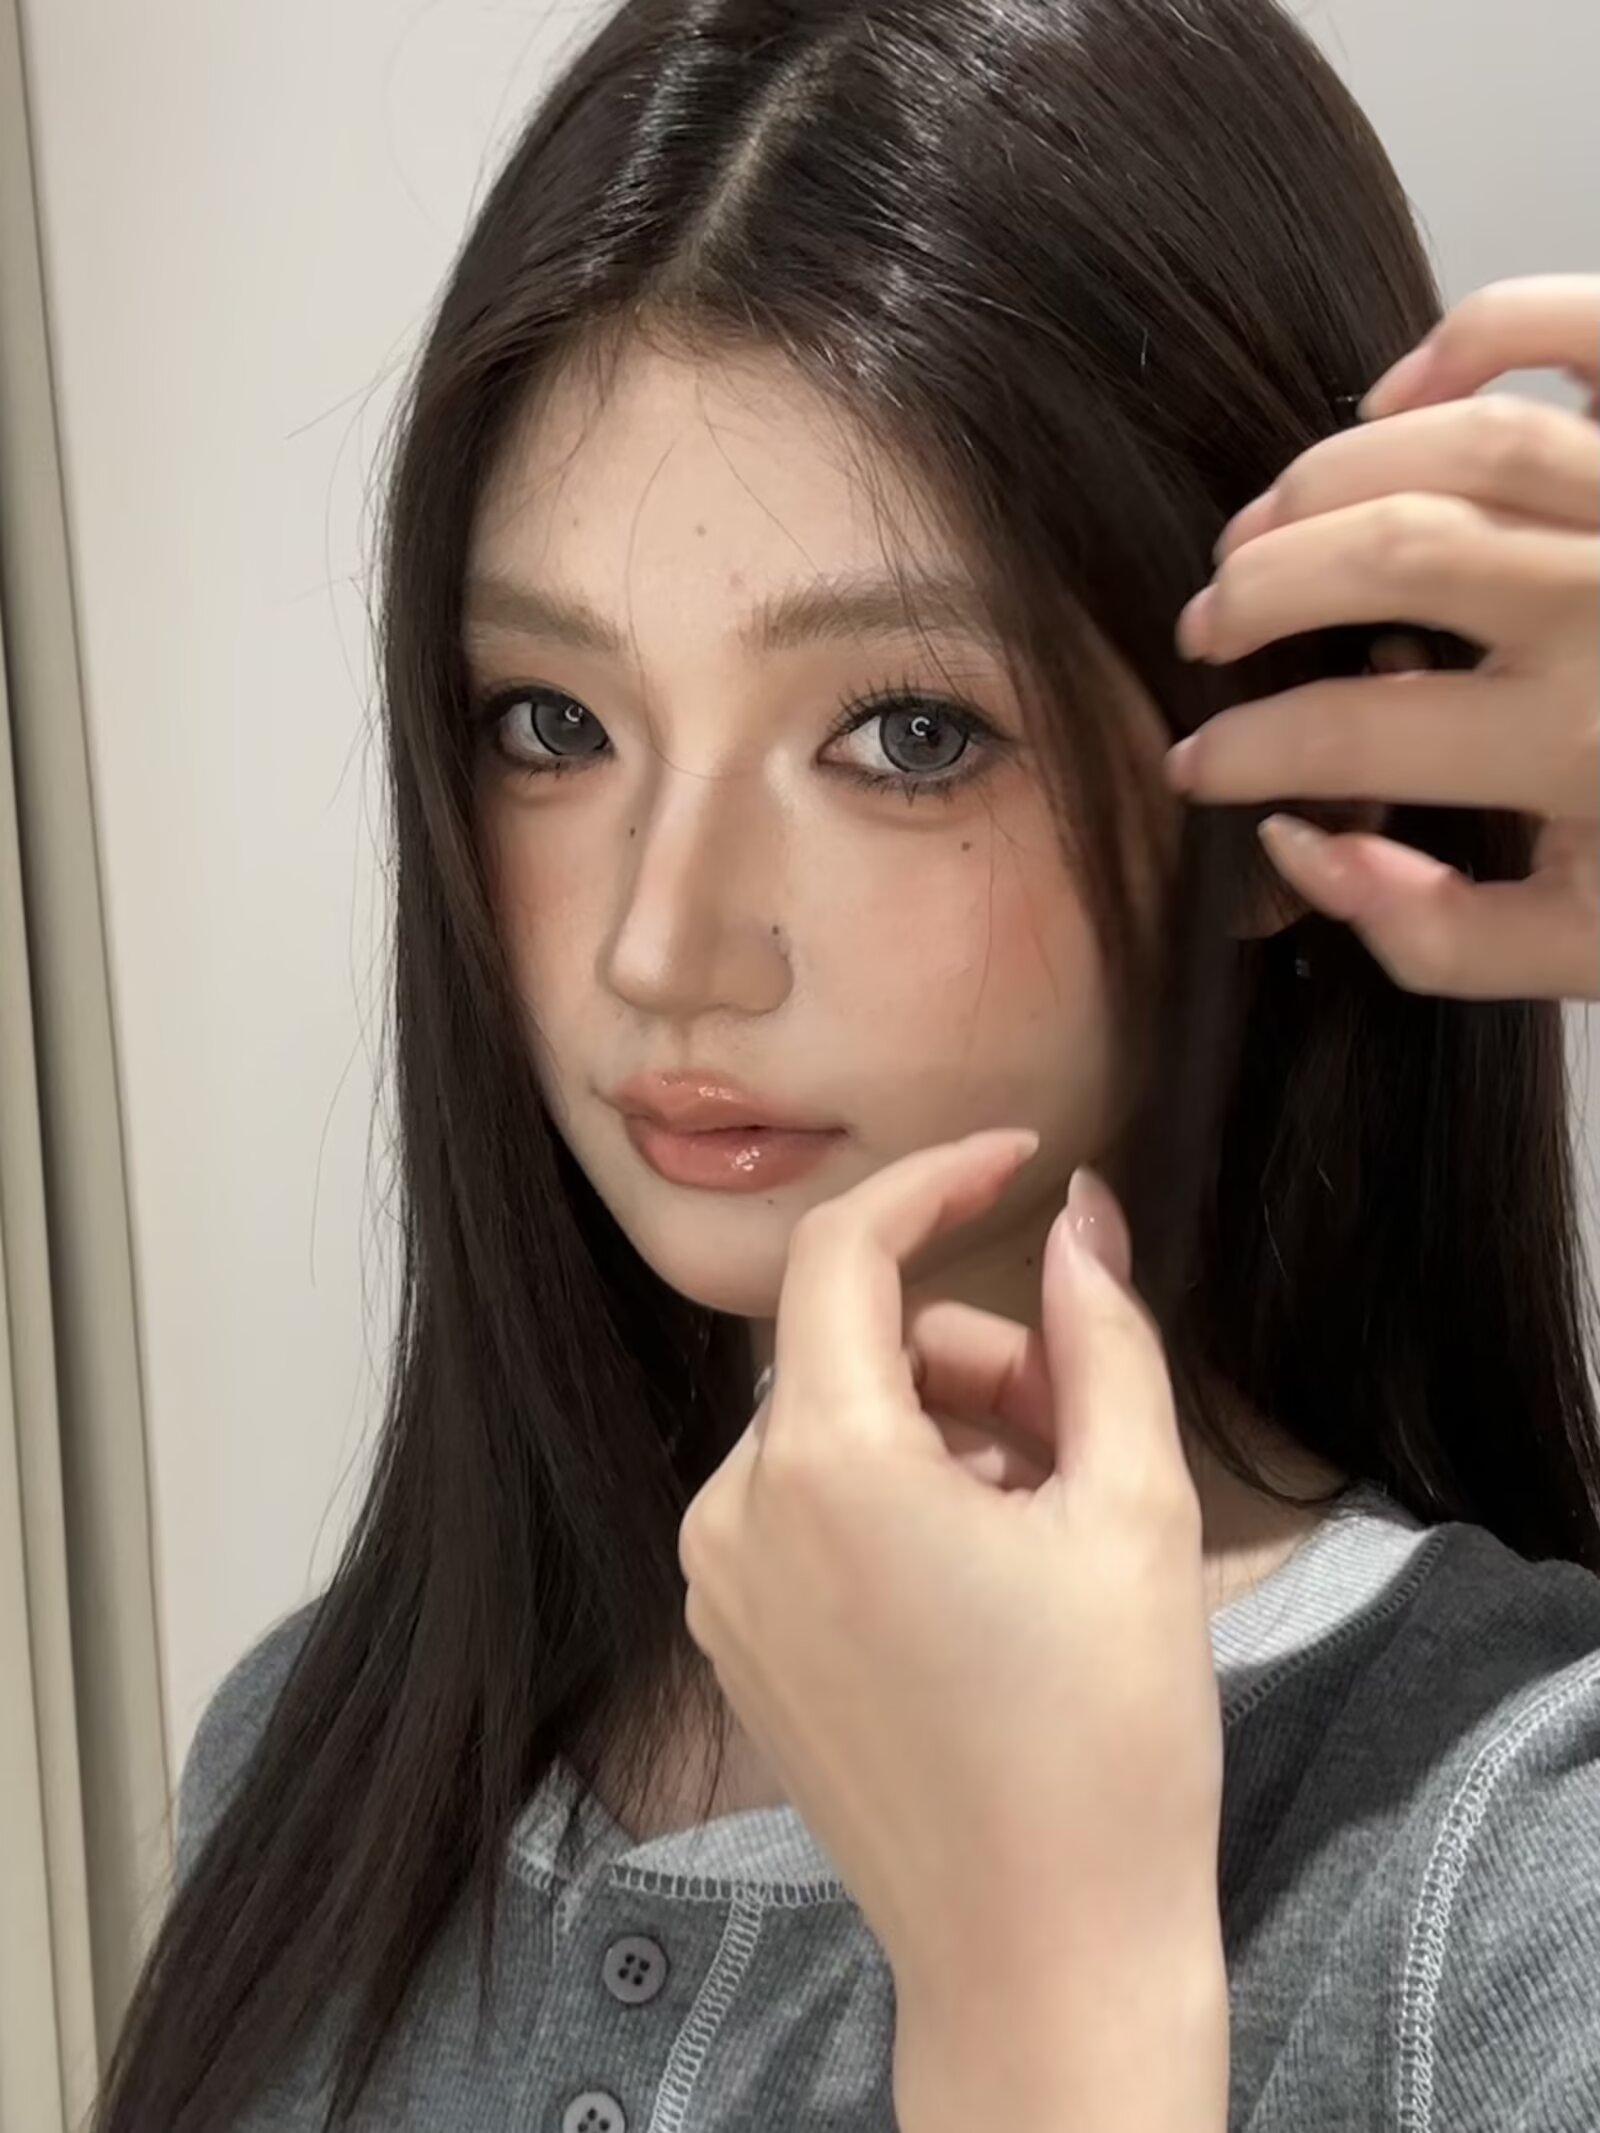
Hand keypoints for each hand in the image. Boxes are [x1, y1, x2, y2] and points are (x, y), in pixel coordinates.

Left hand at [677, 1132, 1228, 2132]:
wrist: (1041, 1960)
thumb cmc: (1105, 1742)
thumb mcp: (1135, 1509)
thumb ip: (1102, 1333)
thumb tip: (1083, 1213)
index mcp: (824, 1466)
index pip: (844, 1250)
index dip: (935, 1181)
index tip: (1020, 1163)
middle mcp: (735, 1511)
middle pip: (853, 1344)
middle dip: (978, 1351)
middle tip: (1088, 1430)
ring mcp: (720, 1583)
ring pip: (833, 1423)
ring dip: (945, 1427)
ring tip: (1049, 1520)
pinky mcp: (734, 1640)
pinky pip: (804, 1503)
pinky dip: (894, 1493)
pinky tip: (983, 1574)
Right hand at [1168, 274, 1598, 1001]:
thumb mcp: (1586, 949)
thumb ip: (1432, 934)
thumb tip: (1299, 846)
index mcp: (1580, 749)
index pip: (1345, 733)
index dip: (1237, 751)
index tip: (1197, 762)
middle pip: (1383, 552)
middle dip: (1256, 590)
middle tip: (1207, 628)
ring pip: (1457, 438)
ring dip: (1322, 477)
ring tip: (1262, 530)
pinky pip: (1579, 330)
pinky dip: (1475, 332)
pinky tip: (1393, 392)